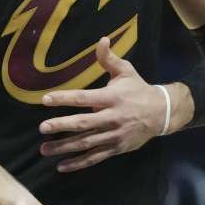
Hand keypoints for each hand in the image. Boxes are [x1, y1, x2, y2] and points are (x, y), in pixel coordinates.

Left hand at [39, 37, 193, 171]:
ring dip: (64, 147)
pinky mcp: (116, 148)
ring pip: (86, 143)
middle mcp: (112, 117)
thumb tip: (101, 39)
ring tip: (44, 149)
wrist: (162, 113)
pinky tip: (62, 166)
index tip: (45, 100)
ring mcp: (114, 135)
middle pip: (84, 123)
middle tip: (42, 128)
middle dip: (61, 126)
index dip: (64, 99)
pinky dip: (79, 163)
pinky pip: (95, 157)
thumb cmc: (138, 89)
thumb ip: (109, 58)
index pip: (84, 98)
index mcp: (111, 97)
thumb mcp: (126, 71)